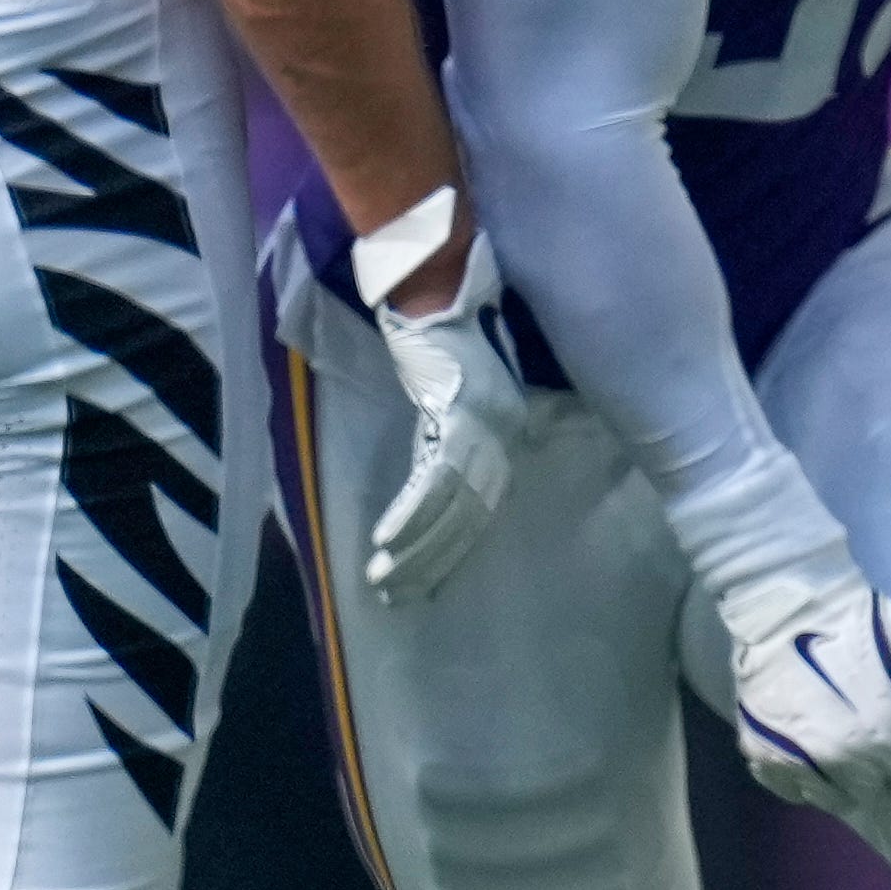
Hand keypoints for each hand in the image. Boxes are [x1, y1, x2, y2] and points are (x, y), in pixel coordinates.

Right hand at [358, 215, 531, 603]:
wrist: (445, 292)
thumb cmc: (458, 331)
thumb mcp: (473, 386)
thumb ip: (466, 425)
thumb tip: (455, 461)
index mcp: (504, 436)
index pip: (481, 508)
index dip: (455, 546)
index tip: (431, 578)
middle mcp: (499, 441)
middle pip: (468, 518)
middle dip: (433, 561)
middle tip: (402, 596)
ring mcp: (480, 432)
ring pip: (450, 510)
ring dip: (417, 550)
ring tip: (386, 582)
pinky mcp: (456, 420)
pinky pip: (433, 482)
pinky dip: (410, 517)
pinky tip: (388, 545)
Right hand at [710, 543, 890, 816]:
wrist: (790, 606)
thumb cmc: (868, 629)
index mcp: (882, 733)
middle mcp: (835, 756)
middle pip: (884, 793)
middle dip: (890, 767)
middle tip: (877, 723)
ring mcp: (792, 759)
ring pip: (841, 800)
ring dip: (850, 776)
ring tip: (844, 730)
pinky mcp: (758, 757)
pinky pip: (799, 792)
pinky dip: (809, 775)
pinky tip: (813, 738)